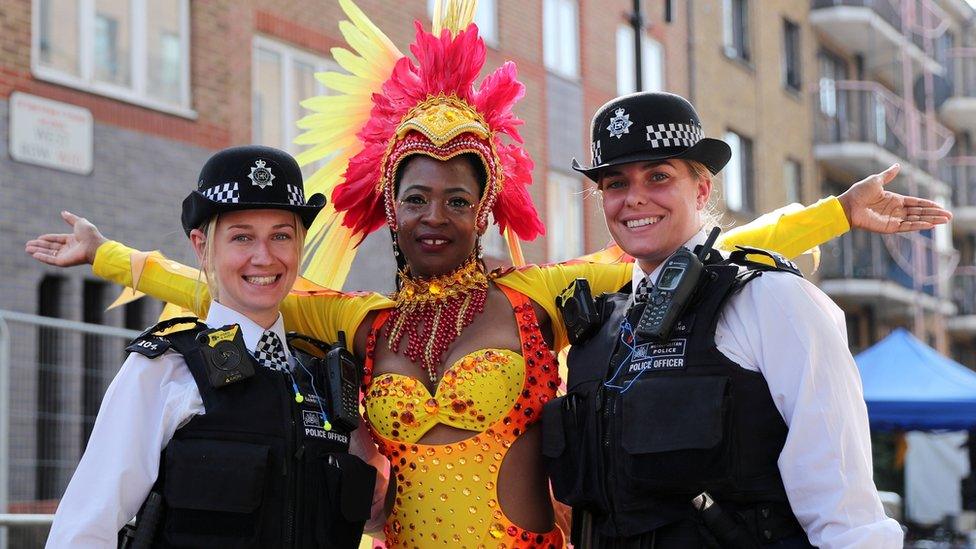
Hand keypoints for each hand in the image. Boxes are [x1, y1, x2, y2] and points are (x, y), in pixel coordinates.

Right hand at [25, 211, 106, 266]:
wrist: (94, 246)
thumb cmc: (90, 235)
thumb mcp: (80, 223)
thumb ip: (71, 218)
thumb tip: (63, 212)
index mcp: (73, 240)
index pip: (57, 239)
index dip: (48, 238)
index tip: (39, 237)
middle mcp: (69, 249)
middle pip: (51, 247)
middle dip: (39, 246)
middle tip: (28, 245)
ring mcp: (66, 256)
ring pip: (49, 254)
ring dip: (38, 251)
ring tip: (27, 249)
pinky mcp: (64, 262)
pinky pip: (51, 260)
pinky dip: (42, 257)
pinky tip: (34, 254)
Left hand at [837, 164, 952, 233]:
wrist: (848, 205)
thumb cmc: (859, 192)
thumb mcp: (876, 180)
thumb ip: (888, 175)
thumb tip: (898, 165)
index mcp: (894, 200)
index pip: (916, 203)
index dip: (928, 205)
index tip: (940, 206)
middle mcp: (896, 210)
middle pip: (919, 212)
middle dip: (934, 214)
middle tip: (949, 216)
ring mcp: (893, 219)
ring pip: (916, 220)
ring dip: (930, 220)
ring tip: (944, 221)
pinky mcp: (889, 227)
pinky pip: (907, 227)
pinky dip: (918, 226)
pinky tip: (929, 225)